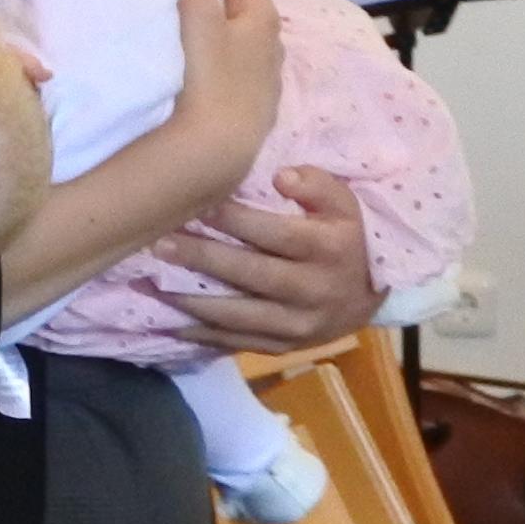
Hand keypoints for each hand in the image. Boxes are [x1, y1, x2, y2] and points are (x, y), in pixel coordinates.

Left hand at [160, 164, 380, 349]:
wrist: (371, 296)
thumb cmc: (347, 238)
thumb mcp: (345, 203)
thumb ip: (317, 184)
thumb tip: (281, 176)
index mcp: (329, 249)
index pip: (276, 234)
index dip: (236, 220)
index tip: (198, 205)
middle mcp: (314, 290)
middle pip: (251, 274)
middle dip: (202, 258)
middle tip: (159, 244)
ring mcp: (299, 324)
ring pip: (239, 315)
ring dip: (193, 301)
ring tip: (153, 284)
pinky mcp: (285, 346)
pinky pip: (239, 343)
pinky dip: (203, 334)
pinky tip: (171, 321)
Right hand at [164, 0, 283, 187]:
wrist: (218, 154)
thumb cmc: (210, 81)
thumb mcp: (200, 20)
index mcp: (261, 17)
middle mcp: (270, 43)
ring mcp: (261, 73)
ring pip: (243, 24)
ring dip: (222, 2)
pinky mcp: (248, 99)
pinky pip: (236, 50)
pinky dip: (220, 32)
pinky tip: (206, 42)